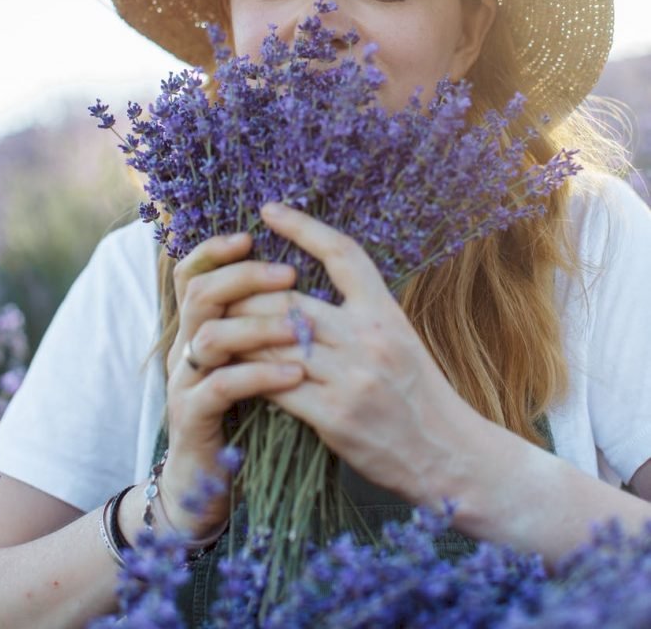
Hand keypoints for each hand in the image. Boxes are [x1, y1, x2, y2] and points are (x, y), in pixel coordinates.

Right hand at [161, 232, 304, 533]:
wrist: (209, 487)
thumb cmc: (245, 416)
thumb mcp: (252, 360)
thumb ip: (264, 323)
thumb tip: (302, 281)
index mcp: (200, 327)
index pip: (194, 273)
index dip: (216, 250)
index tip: (252, 235)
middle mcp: (185, 348)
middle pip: (200, 293)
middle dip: (245, 278)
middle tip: (289, 275)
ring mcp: (184, 384)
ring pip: (208, 337)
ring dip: (256, 327)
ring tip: (298, 328)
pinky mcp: (191, 420)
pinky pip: (218, 388)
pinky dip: (257, 376)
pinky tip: (292, 376)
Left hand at [229, 202, 479, 507]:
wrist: (449, 455)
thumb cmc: (419, 396)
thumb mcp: (399, 340)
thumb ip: (359, 316)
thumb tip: (306, 296)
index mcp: (385, 312)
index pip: (342, 252)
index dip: (303, 226)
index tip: (269, 209)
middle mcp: (369, 337)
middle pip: (289, 299)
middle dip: (246, 294)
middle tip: (218, 290)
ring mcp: (352, 377)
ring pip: (275, 340)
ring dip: (238, 335)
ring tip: (214, 328)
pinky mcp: (335, 417)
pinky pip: (276, 386)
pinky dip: (249, 376)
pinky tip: (231, 372)